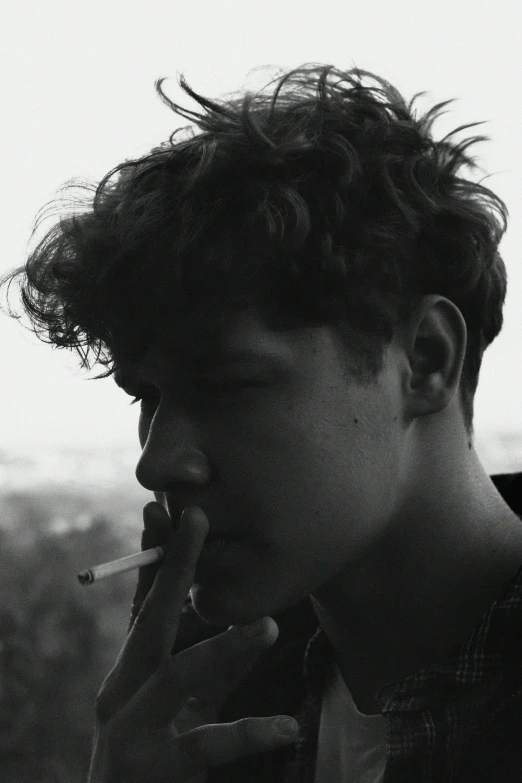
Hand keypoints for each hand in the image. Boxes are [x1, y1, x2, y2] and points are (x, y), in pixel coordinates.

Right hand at [87, 503, 299, 782]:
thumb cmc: (152, 755)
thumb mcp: (176, 704)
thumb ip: (208, 665)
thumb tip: (247, 617)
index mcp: (128, 674)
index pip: (143, 605)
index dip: (155, 556)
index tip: (166, 508)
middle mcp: (122, 694)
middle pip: (150, 622)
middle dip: (172, 568)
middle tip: (198, 519)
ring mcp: (135, 730)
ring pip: (178, 678)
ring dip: (222, 648)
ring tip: (264, 626)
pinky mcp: (159, 769)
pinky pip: (209, 746)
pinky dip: (249, 733)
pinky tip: (287, 726)